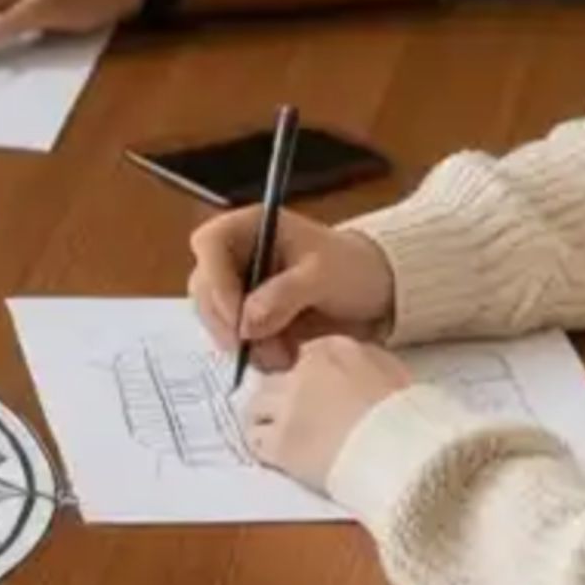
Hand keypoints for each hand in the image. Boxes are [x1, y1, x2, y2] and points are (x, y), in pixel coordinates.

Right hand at [186, 209, 395, 373]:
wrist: (379, 291)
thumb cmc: (352, 267)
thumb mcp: (323, 275)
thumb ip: (284, 295)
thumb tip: (247, 323)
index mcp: (250, 228)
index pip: (209, 244)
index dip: (215, 280)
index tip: (238, 319)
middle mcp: (237, 255)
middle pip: (205, 287)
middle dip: (228, 322)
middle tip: (256, 348)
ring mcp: (242, 287)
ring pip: (217, 318)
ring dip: (246, 344)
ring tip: (284, 356)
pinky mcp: (252, 317)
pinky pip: (237, 339)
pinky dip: (257, 354)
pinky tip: (286, 357)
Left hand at [243, 337, 414, 491]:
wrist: (405, 453)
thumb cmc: (409, 416)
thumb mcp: (392, 372)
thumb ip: (363, 363)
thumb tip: (352, 372)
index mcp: (332, 350)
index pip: (305, 354)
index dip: (308, 376)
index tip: (315, 392)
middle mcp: (303, 372)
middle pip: (275, 378)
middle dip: (281, 396)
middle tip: (295, 416)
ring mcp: (287, 407)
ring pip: (257, 405)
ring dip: (265, 418)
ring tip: (277, 434)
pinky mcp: (280, 442)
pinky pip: (255, 439)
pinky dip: (262, 445)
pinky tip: (274, 454)